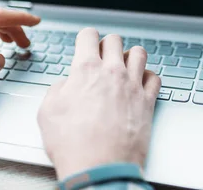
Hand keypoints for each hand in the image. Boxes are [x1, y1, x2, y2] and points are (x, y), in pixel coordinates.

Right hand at [38, 28, 160, 179]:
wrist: (100, 168)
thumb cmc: (73, 145)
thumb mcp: (47, 112)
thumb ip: (58, 89)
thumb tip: (66, 84)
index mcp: (86, 70)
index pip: (89, 35)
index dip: (85, 38)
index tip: (85, 44)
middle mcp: (112, 73)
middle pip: (115, 40)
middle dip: (107, 45)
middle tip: (102, 56)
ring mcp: (133, 86)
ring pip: (139, 53)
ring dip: (130, 56)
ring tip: (123, 67)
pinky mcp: (147, 102)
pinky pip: (155, 78)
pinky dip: (148, 77)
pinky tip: (140, 84)